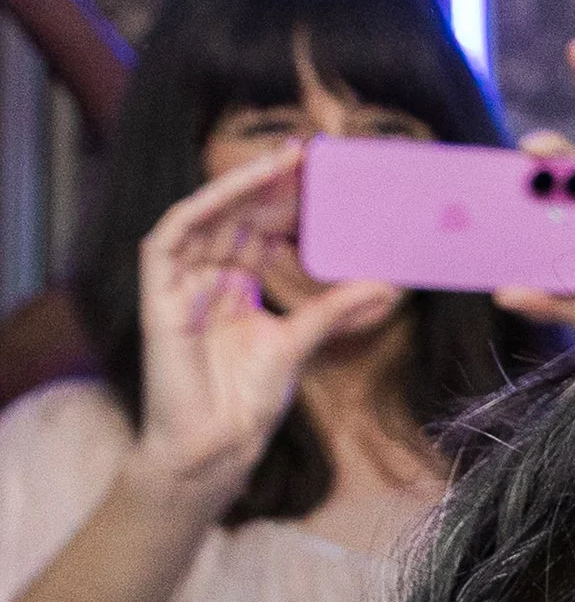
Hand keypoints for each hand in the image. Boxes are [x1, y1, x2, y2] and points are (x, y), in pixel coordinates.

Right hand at [130, 150, 397, 514]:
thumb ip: (336, 309)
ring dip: (236, 188)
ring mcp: (181, 287)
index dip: (284, 198)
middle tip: (305, 154)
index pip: (259, 227)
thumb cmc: (248, 400)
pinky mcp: (159, 300)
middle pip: (234, 215)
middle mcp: (208, 278)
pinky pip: (166, 244)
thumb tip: (388, 286)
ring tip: (275, 164)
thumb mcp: (301, 341)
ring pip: (202, 218)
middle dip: (267, 183)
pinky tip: (222, 195)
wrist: (218, 446)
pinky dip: (192, 215)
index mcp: (238, 284)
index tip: (320, 173)